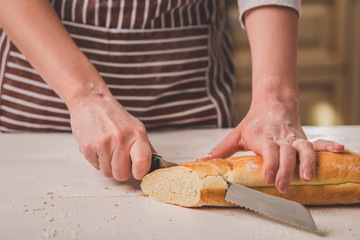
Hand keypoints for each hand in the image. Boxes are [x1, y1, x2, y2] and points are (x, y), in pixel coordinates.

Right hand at [69, 92, 152, 180]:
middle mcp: (120, 138)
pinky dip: (97, 160)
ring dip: (107, 165)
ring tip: (107, 149)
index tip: (138, 172)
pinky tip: (98, 147)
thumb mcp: (135, 127)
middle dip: (120, 170)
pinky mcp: (88, 147)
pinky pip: (95, 167)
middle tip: (118, 158)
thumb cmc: (113, 115)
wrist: (90, 101)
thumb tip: (156, 164)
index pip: (143, 161)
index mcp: (136, 134)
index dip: (140, 172)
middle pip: (122, 174)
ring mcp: (103, 143)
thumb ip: (146, 147)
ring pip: (108, 173)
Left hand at [199, 100, 343, 192]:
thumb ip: (220, 150)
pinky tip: (340, 150)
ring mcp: (294, 138)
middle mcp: (280, 138)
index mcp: (263, 137)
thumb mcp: (236, 135)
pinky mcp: (304, 138)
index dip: (268, 163)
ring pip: (304, 148)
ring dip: (308, 161)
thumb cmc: (253, 122)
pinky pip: (318, 142)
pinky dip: (329, 146)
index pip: (267, 151)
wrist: (272, 103)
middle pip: (285, 153)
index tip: (266, 177)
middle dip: (285, 169)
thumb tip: (200, 160)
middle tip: (283, 186)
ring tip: (309, 176)